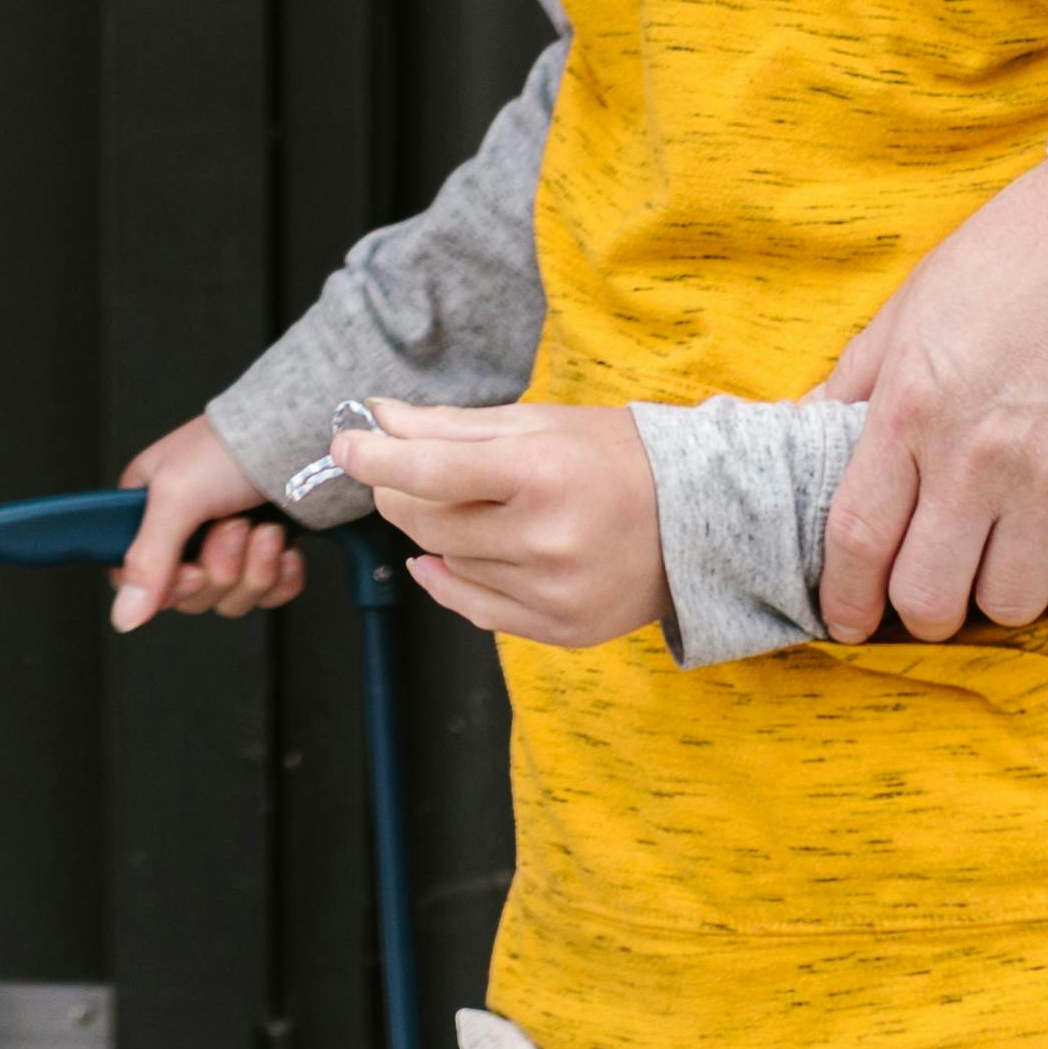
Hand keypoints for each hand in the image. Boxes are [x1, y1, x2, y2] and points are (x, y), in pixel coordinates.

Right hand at [107, 413, 307, 630]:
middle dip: (222, 565)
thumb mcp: (176, 497)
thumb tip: (122, 617)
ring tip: (265, 528)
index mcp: (147, 513)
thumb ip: (147, 559)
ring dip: (255, 567)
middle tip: (234, 525)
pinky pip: (269, 596)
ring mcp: (229, 547)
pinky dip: (281, 576)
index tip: (193, 569)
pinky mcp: (266, 555)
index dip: (168, 586)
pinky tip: (286, 547)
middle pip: (191, 596)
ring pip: (232, 600)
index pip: (138, 580)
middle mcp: (184, 534)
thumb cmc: (230, 448)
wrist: (297, 435)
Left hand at [344, 400, 663, 649]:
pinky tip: (443, 556)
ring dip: (430, 533)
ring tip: (455, 505)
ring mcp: (555, 593)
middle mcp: (548, 540)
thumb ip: (450, 427)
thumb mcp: (536, 423)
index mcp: (542, 474)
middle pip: (429, 523)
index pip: (430, 471)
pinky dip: (447, 580)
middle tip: (395, 471)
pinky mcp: (562, 630)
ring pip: (447, 564)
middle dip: (397, 492)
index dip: (374, 458)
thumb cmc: (616, 457)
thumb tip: (378, 419)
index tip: (345, 444)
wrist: (702, 519)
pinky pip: (475, 609)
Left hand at [811, 164, 1047, 641]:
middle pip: (927, 595)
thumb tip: (807, 424)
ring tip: (1001, 564)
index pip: (857, 538)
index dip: (843, 596)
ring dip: (997, 597)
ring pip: (1009, 603)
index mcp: (910, 408)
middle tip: (929, 596)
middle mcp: (976, 458)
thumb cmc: (1020, 253)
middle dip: (918, 611)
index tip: (844, 619)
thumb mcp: (915, 302)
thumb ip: (860, 376)